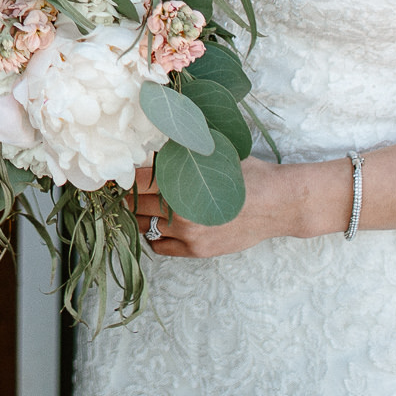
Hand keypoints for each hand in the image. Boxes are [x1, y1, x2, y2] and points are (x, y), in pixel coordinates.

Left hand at [132, 155, 319, 257]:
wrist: (279, 204)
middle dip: (129, 194)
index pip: (136, 180)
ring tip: (143, 202)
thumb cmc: (247, 173)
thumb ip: (179, 152)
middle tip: (126, 186)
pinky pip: (159, 246)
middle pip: (136, 204)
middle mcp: (182, 212)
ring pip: (145, 226)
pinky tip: (159, 221)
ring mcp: (189, 235)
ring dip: (140, 214)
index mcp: (182, 183)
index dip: (123, 174)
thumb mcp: (212, 154)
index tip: (116, 171)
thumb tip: (146, 144)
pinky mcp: (197, 251)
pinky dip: (154, 234)